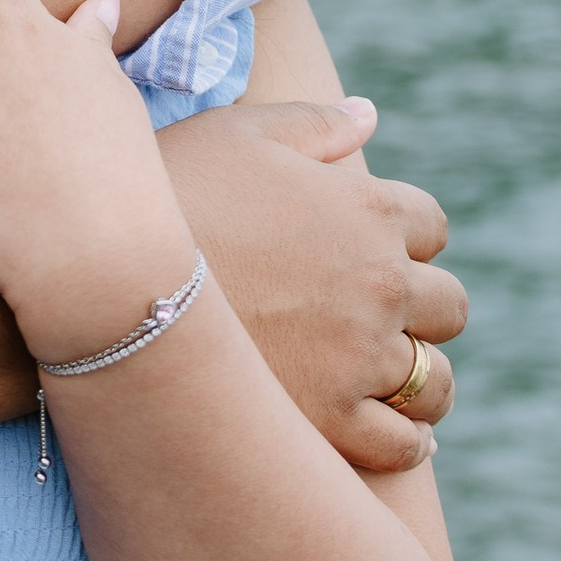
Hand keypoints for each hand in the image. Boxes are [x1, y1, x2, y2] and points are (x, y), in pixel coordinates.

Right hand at [157, 99, 464, 472]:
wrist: (111, 272)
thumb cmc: (171, 189)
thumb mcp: (239, 133)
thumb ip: (314, 123)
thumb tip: (369, 114)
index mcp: (369, 209)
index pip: (433, 226)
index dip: (405, 236)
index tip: (374, 250)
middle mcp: (381, 284)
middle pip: (448, 305)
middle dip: (422, 308)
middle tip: (378, 317)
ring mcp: (360, 357)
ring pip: (434, 380)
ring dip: (420, 378)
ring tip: (391, 382)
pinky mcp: (332, 421)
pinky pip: (403, 446)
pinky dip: (407, 442)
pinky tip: (394, 434)